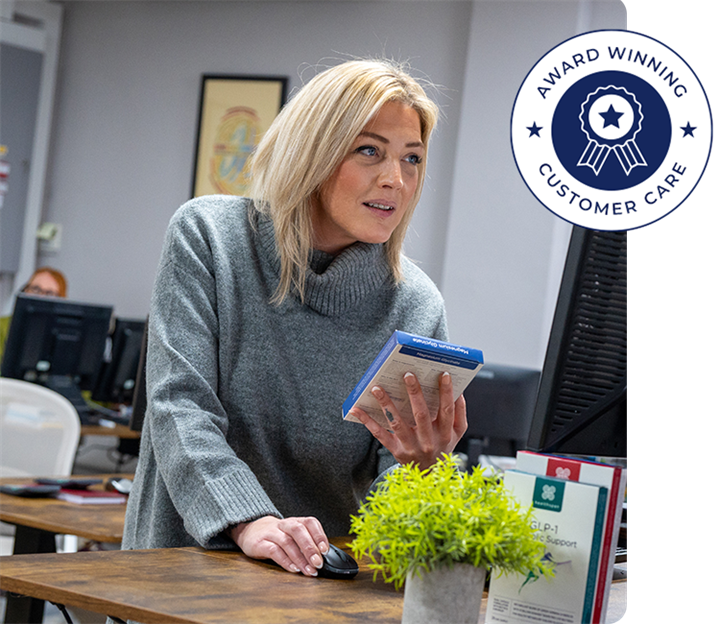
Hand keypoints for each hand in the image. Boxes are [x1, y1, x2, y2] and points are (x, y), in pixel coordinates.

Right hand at [228, 515, 328, 576]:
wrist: (251, 530)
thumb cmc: (278, 536)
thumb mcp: (292, 536)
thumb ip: (306, 544)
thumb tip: (322, 559)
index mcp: (295, 521)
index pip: (310, 522)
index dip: (319, 535)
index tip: (325, 550)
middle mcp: (284, 525)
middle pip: (298, 530)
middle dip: (310, 547)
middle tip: (318, 563)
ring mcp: (271, 533)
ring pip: (287, 542)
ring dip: (300, 558)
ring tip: (308, 570)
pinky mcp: (259, 543)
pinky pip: (273, 551)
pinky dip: (285, 561)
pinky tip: (293, 569)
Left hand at [350, 371, 466, 470]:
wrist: (429, 476)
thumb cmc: (442, 446)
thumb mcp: (457, 432)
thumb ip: (460, 411)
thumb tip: (458, 390)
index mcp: (444, 433)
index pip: (447, 410)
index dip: (446, 392)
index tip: (443, 374)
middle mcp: (428, 440)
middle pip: (421, 414)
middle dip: (415, 393)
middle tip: (408, 375)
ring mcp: (410, 446)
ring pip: (397, 423)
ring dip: (386, 404)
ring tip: (377, 388)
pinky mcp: (396, 450)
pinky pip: (380, 434)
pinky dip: (367, 421)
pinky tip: (357, 409)